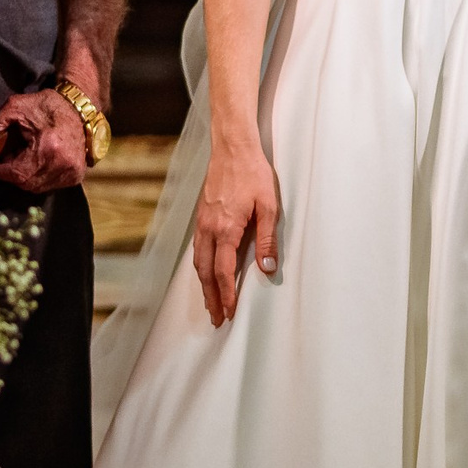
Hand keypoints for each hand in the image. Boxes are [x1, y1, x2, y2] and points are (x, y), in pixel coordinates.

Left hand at [0, 88, 90, 194]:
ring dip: (27, 176)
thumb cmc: (48, 106)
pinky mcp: (76, 175)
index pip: (17, 174)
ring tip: (25, 159)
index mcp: (49, 148)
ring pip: (38, 187)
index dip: (1, 171)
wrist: (78, 108)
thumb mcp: (18, 105)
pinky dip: (40, 177)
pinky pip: (51, 185)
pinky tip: (38, 162)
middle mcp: (63, 164)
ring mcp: (72, 171)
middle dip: (13, 174)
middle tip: (9, 159)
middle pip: (27, 183)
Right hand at [193, 144, 282, 326]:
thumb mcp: (270, 206)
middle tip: (216, 318)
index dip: (227, 293)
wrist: (232, 149)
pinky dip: (200, 267)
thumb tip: (268, 266)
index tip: (229, 311)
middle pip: (206, 272)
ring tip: (210, 302)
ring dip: (204, 284)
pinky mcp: (201, 217)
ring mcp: (202, 223)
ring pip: (198, 262)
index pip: (224, 271)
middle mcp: (208, 229)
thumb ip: (268, 238)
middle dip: (211, 297)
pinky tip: (206, 272)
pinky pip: (197, 249)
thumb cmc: (253, 174)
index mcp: (226, 229)